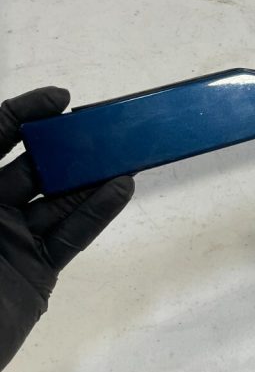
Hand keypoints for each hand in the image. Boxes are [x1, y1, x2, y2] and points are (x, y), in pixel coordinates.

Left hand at [0, 87, 133, 371]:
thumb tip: (0, 124)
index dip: (24, 113)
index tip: (61, 100)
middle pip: (33, 166)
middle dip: (67, 145)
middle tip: (102, 129)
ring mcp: (13, 240)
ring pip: (59, 200)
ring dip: (91, 176)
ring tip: (125, 155)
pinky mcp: (36, 272)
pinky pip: (70, 237)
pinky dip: (97, 213)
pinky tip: (120, 189)